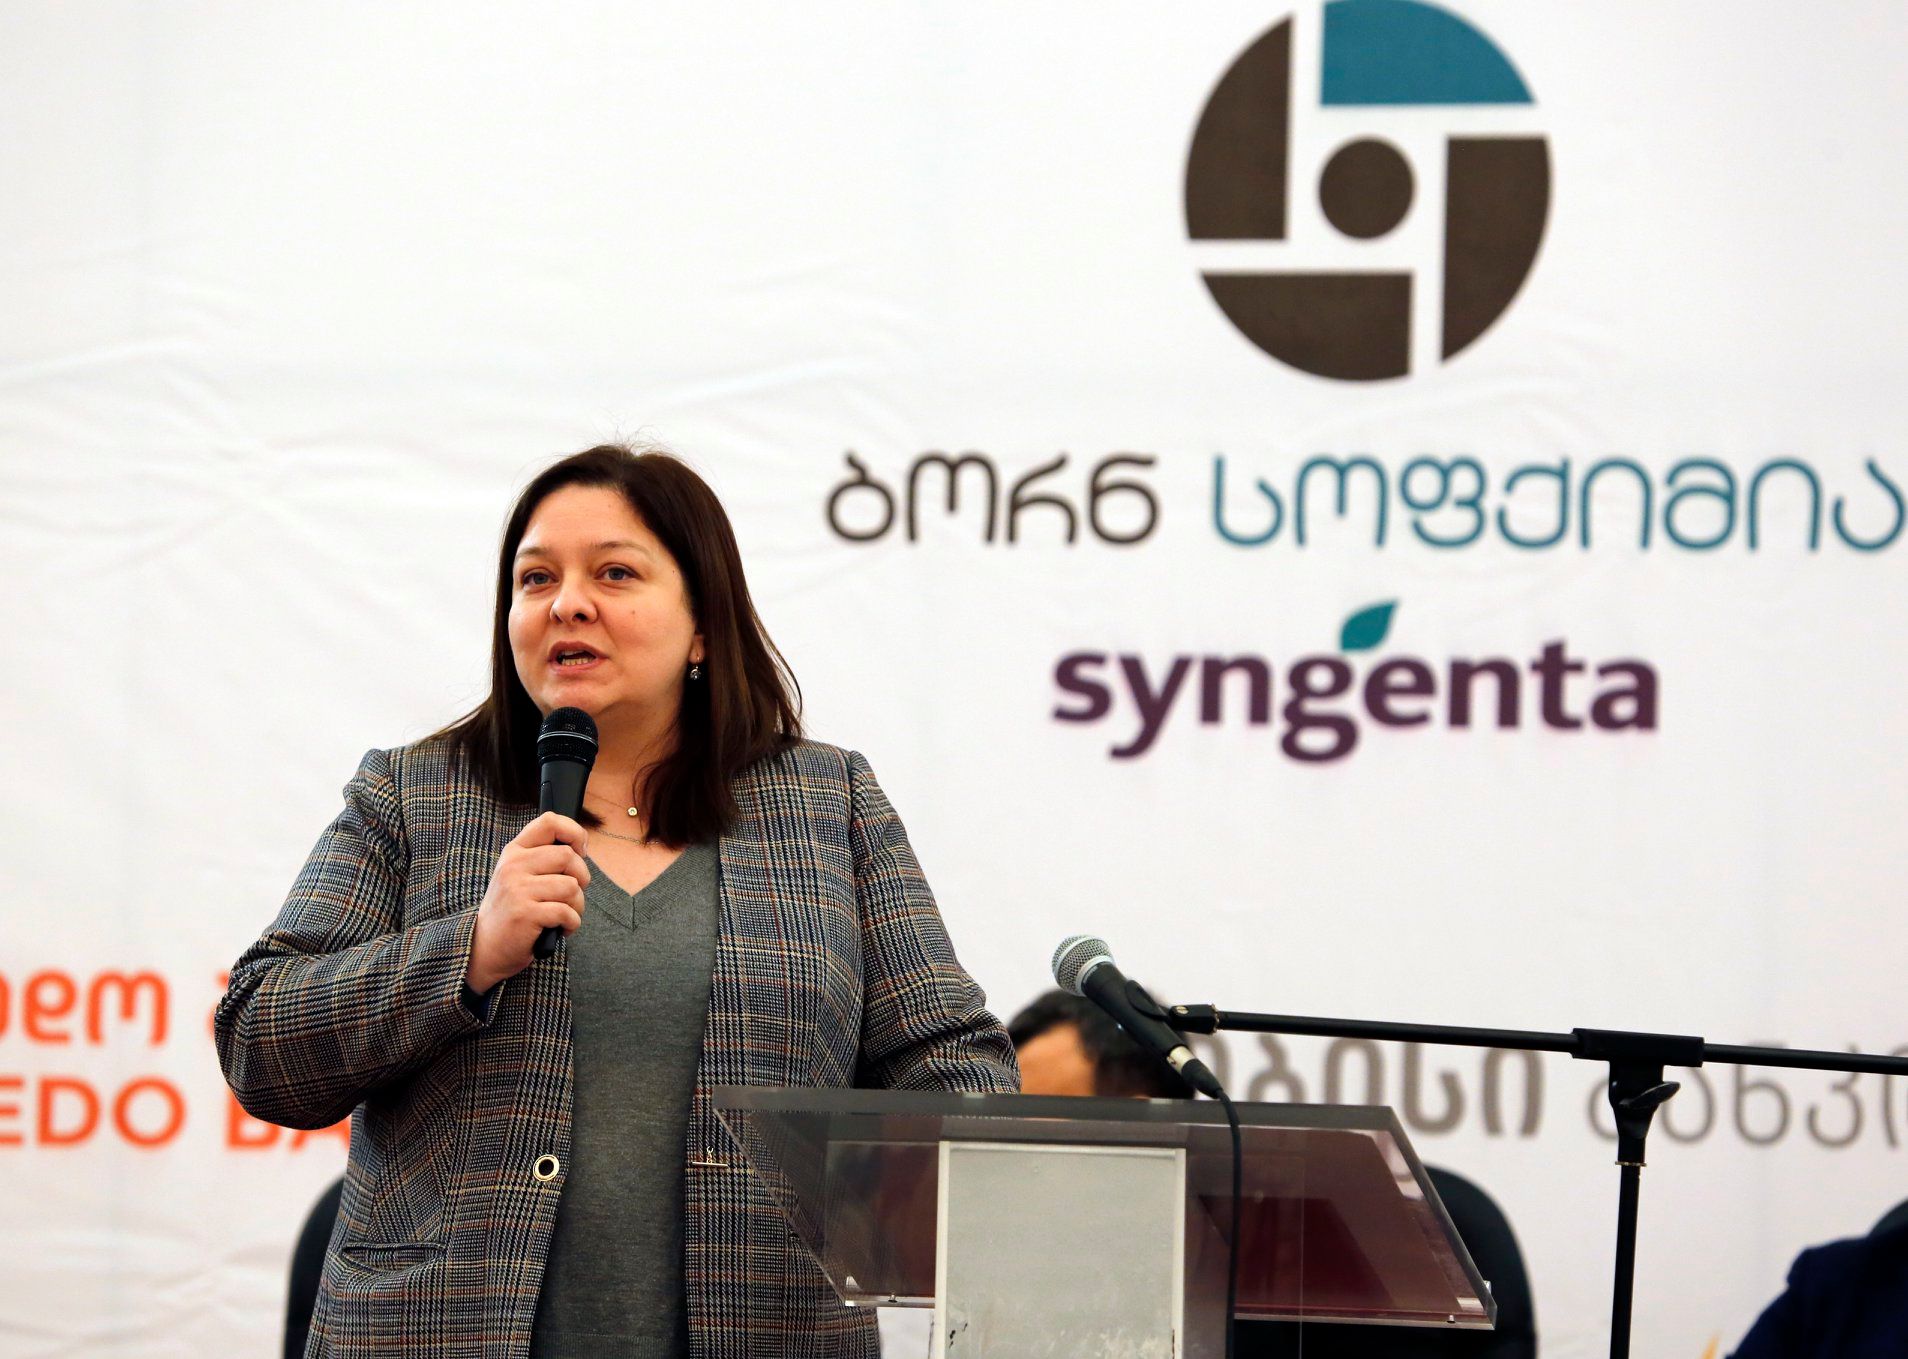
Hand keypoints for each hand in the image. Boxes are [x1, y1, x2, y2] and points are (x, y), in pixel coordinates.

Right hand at [466, 812, 589, 993]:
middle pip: (568, 856)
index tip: (581, 851)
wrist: (484, 949)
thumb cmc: (512, 911)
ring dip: (577, 905)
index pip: (549, 822)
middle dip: (582, 877)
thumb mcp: (518, 876)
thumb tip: (580, 847)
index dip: (574, 832)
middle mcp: (513, 866)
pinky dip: (572, 923)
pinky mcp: (525, 913)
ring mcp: (517, 889)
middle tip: (572, 895)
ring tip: (564, 915)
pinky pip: (567, 912)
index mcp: (515, 852)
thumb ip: (542, 858)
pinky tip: (560, 929)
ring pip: (571, 886)